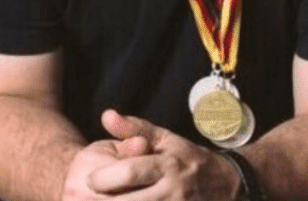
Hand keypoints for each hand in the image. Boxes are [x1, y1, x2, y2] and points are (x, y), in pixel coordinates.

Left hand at [68, 109, 239, 199]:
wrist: (227, 185)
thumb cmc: (188, 159)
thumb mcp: (165, 139)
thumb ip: (134, 129)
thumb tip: (106, 116)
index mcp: (167, 166)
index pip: (128, 173)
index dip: (103, 178)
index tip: (90, 179)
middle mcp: (171, 191)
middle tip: (80, 199)